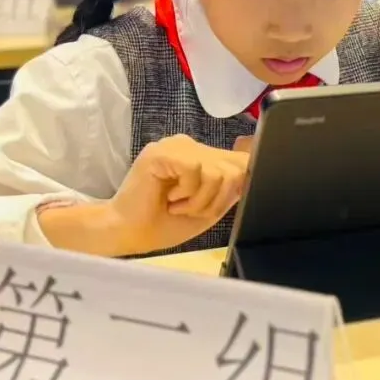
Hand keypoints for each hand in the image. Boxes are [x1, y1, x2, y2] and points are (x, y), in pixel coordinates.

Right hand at [106, 134, 250, 254]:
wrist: (128, 234)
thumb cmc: (165, 224)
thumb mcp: (209, 208)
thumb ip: (230, 189)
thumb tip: (251, 172)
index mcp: (203, 157)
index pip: (240, 159)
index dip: (240, 184)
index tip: (220, 204)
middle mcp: (191, 146)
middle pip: (235, 168)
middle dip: (217, 200)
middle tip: (191, 210)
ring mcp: (176, 146)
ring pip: (217, 172)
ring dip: (200, 201)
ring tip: (177, 206)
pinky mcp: (162, 152)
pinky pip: (196, 169)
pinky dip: (187, 193)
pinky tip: (170, 199)